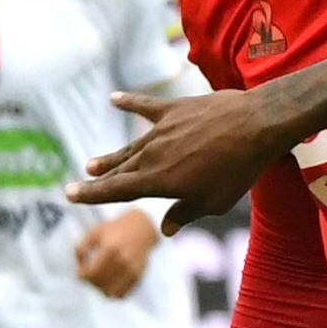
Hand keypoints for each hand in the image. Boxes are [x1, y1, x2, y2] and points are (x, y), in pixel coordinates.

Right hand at [68, 88, 292, 233]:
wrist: (256, 126)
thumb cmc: (238, 170)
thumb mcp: (214, 203)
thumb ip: (186, 213)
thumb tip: (166, 229)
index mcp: (158, 181)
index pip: (117, 190)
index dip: (92, 194)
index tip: (70, 195)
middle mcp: (152, 155)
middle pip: (121, 170)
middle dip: (100, 179)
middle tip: (79, 184)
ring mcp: (162, 130)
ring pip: (131, 146)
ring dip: (112, 156)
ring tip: (93, 164)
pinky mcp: (175, 110)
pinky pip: (146, 106)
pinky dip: (129, 102)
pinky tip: (113, 99)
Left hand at [73, 210, 155, 298]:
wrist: (142, 228)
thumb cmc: (114, 230)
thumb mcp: (94, 232)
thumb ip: (81, 249)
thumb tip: (80, 268)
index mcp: (110, 248)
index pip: (91, 273)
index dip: (82, 276)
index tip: (80, 273)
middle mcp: (123, 260)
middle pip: (100, 284)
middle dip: (90, 282)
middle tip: (89, 275)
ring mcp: (132, 270)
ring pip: (110, 293)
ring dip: (101, 289)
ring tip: (99, 280)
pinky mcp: (138, 277)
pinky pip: (122, 294)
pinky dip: (113, 292)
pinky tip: (110, 282)